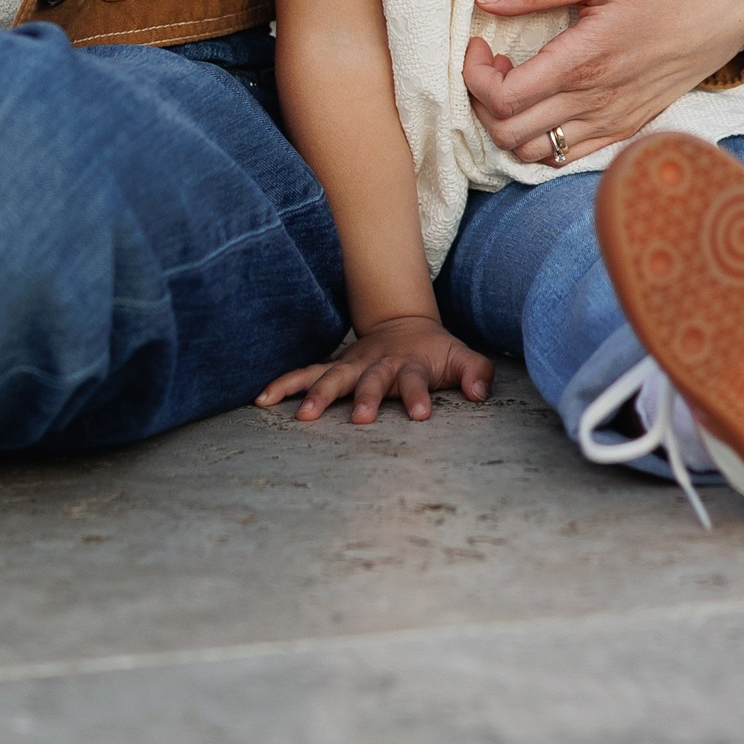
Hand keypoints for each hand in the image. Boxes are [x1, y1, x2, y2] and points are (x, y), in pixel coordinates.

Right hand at [258, 316, 493, 425]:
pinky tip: (263, 399)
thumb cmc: (435, 351)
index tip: (421, 414)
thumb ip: (475, 373)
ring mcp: (353, 366)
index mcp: (412, 364)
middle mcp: (379, 365)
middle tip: (361, 419)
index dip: (418, 395)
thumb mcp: (462, 357)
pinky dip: (285, 384)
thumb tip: (480, 392)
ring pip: (333, 377)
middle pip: (372, 381)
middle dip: (366, 398)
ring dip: (319, 395)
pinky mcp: (334, 368)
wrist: (404, 324)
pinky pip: (305, 374)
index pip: (417, 380)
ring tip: (303, 416)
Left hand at [464, 0, 743, 166]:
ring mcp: (610, 123)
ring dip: (506, 123)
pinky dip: (538, 139)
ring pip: (531, 153)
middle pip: (508, 132)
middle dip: (481, 100)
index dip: (474, 75)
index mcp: (585, 62)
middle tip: (492, 63)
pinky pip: (563, 158)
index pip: (504, 97)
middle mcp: (595, 102)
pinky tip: (541, 103)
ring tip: (514, 83)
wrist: (719, 17)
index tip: (480, 43)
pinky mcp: (621, 132)